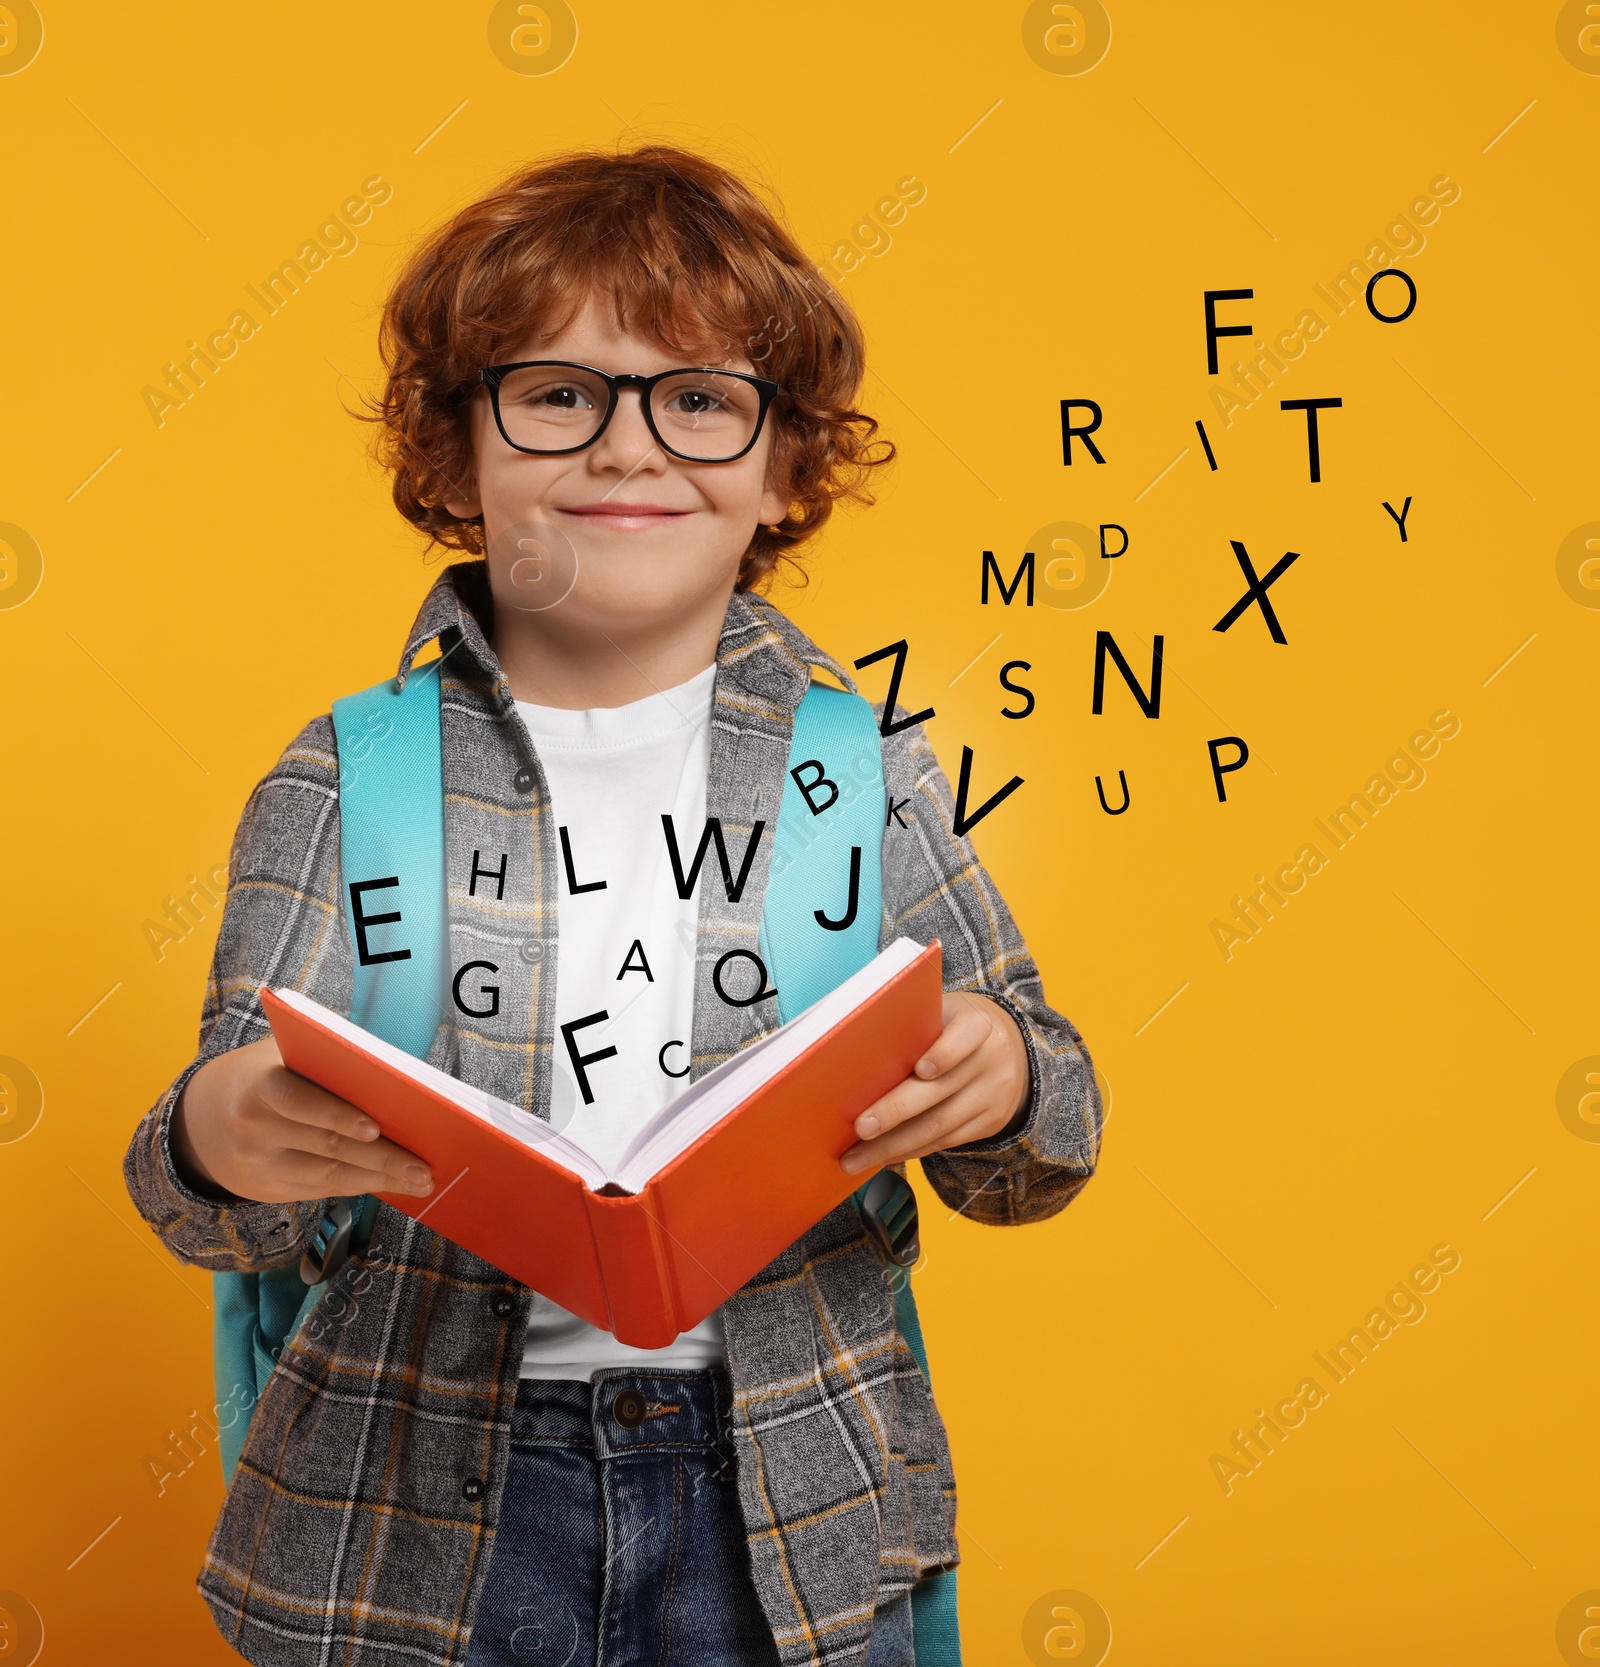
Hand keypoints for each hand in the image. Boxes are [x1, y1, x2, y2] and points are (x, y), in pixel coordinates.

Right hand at [169, 1035, 434, 1204]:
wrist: (201, 1118)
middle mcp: (254, 1129)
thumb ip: (324, 1061)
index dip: (337, 1115)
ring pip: (327, 1176)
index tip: (375, 1128)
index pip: (299, 1101)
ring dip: (378, 1181)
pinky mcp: (266, 1191)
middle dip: (381, 1158)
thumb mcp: (281, 1054)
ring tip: (419, 1182)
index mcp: (259, 1085)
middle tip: (423, 1167)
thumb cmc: (266, 1073)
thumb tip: (392, 1076)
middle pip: (325, 1146)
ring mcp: (257, 1166)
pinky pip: (319, 1191)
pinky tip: (390, 1185)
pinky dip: (358, 1187)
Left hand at [840, 992, 1029, 1173]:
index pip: (965, 1036)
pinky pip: (946, 1141)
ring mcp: (992, 1094)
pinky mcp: (990, 1122)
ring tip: (855, 1159)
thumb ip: (913, 1026)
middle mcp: (990, 1059)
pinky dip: (910, 1150)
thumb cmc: (953, 1027)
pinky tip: (882, 1156)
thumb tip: (854, 1050)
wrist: (1010, 1048)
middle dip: (896, 1111)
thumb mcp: (943, 1013)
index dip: (944, 1053)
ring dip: (893, 1145)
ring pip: (940, 1125)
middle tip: (860, 1128)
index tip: (920, 1069)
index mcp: (976, 1023)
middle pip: (941, 1089)